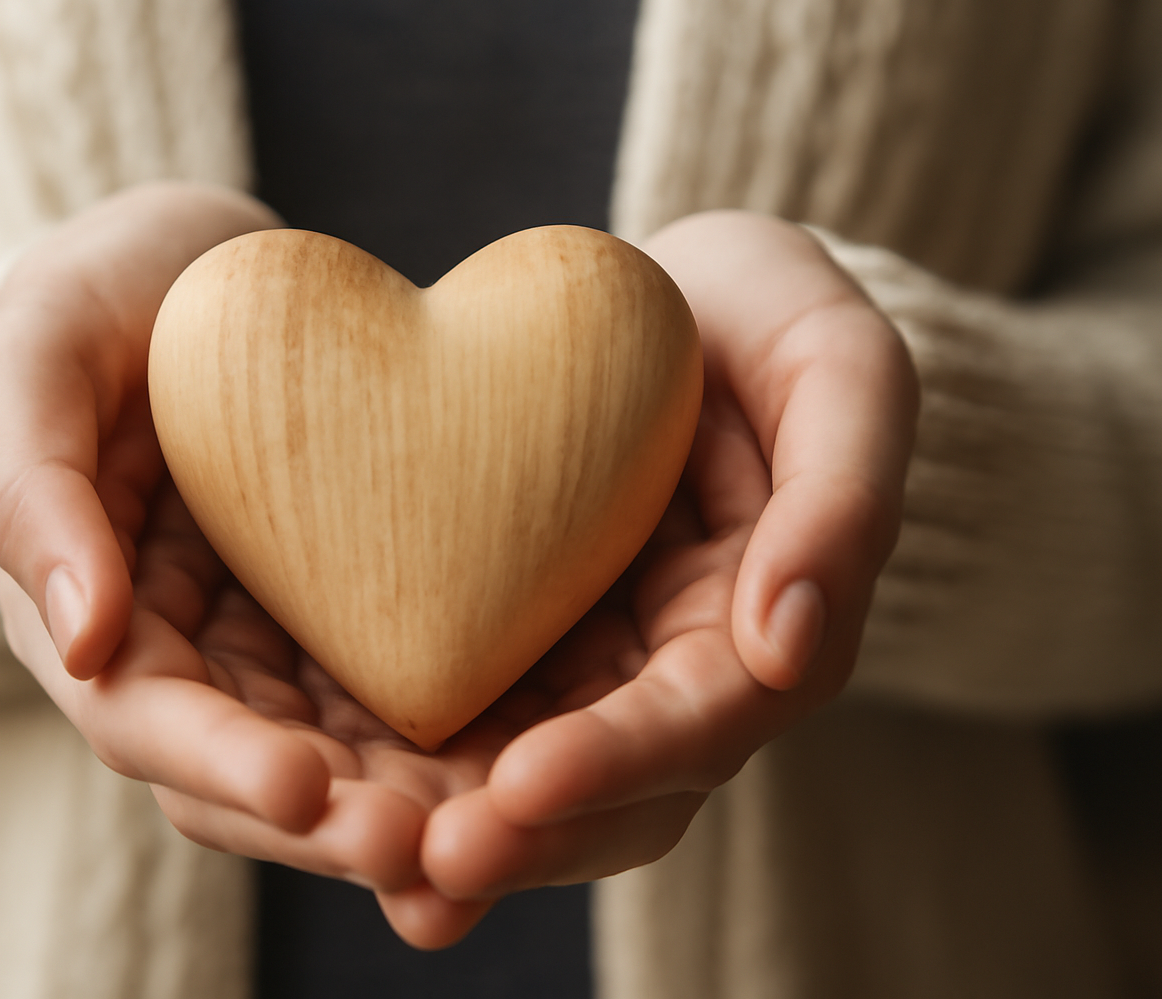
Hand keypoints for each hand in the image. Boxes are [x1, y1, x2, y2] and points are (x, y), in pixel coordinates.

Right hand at [0, 180, 493, 937]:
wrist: (209, 265)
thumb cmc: (105, 295)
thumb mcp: (40, 351)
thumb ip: (35, 488)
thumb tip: (80, 642)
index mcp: (96, 615)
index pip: (143, 722)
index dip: (218, 762)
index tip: (302, 786)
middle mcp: (187, 656)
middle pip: (252, 773)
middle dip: (331, 820)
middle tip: (426, 847)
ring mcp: (277, 644)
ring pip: (340, 758)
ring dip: (406, 806)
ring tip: (493, 828)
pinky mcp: (356, 615)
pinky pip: (404, 688)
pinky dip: (455, 736)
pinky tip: (535, 753)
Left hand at [408, 211, 918, 933]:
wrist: (684, 297)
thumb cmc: (774, 322)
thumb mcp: (840, 371)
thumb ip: (840, 500)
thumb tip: (789, 645)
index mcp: (761, 634)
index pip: (698, 725)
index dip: (616, 762)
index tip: (525, 784)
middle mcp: (671, 677)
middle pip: (607, 797)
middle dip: (523, 837)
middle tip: (426, 863)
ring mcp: (586, 668)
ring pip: (523, 785)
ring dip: (449, 827)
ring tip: (361, 849)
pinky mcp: (509, 640)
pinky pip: (455, 716)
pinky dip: (399, 761)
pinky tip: (320, 788)